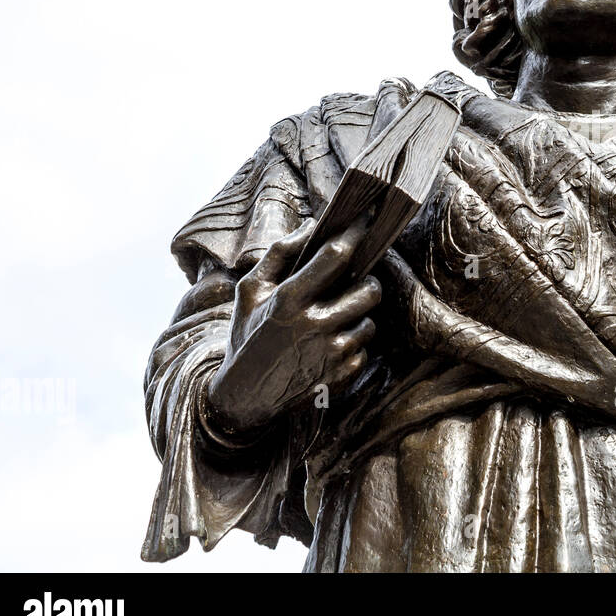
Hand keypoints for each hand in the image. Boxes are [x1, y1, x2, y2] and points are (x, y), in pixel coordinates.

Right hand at [205, 218, 380, 434]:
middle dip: (367, 282)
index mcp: (289, 299)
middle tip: (355, 283)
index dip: (356, 233)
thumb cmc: (249, 335)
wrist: (245, 397)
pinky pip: (364, 349)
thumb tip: (312, 225)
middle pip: (369, 290)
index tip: (369, 218)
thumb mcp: (251, 292)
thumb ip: (279, 254)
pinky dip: (352, 344)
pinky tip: (328, 347)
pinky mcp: (342, 375)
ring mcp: (331, 353)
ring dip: (358, 317)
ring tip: (333, 320)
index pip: (335, 256)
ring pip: (370, 321)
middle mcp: (314, 325)